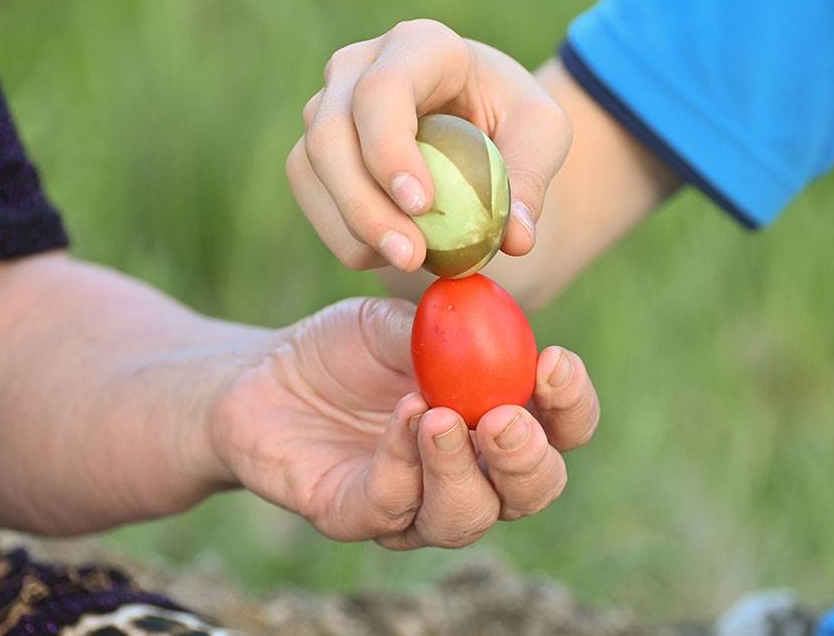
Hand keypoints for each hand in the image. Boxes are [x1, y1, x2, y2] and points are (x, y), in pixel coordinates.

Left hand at [206, 297, 598, 548]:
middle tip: (503, 419)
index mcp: (498, 421)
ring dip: (459, 469)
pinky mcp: (356, 516)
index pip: (562, 430)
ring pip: (466, 516)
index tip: (554, 361)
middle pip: (531, 490)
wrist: (262, 377)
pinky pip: (391, 507)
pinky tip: (399, 417)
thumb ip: (444, 325)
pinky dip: (400, 463)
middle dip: (527, 459)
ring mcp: (415, 504)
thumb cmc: (346, 349)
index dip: (571, 405)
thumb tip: (493, 315)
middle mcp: (471, 473)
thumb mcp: (395, 321)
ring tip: (438, 417)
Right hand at [287, 19, 572, 271]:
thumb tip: (517, 238)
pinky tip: (389, 254)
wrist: (474, 124)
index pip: (382, 91)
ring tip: (408, 262)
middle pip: (330, 132)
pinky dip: (345, 236)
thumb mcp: (542, 135)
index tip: (421, 206)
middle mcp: (358, 66)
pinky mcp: (314, 148)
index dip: (390, 150)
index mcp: (419, 46)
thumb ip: (531, 180)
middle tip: (411, 257)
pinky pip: (310, 196)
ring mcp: (327, 105)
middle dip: (364, 204)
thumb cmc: (510, 118)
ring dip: (353, 226)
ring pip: (309, 166)